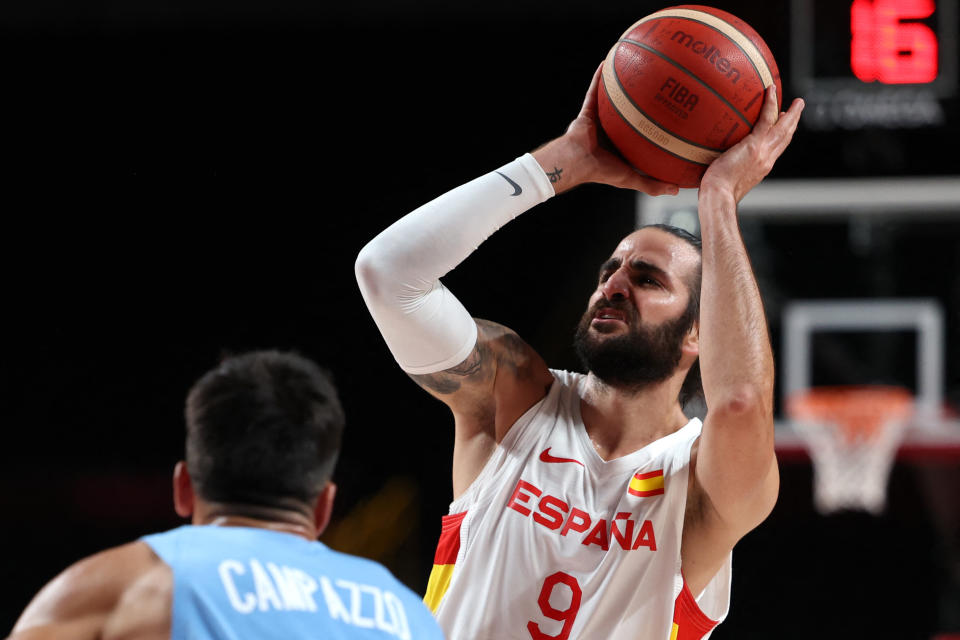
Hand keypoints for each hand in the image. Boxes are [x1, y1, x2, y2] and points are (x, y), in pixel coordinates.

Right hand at [532, 62, 678, 195]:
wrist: (576, 162)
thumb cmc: (601, 172)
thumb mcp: (631, 179)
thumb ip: (653, 185)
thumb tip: (677, 190)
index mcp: (622, 145)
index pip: (641, 133)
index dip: (653, 124)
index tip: (671, 114)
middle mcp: (612, 131)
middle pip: (630, 112)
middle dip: (641, 100)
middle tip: (659, 85)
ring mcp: (600, 120)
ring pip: (613, 99)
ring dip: (621, 83)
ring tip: (635, 65)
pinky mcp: (588, 112)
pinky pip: (594, 90)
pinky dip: (599, 77)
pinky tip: (608, 61)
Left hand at [699, 85, 804, 202]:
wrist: (718, 195)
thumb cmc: (715, 192)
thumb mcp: (724, 179)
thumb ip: (724, 169)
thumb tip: (712, 163)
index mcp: (761, 168)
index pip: (775, 150)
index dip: (781, 137)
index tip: (783, 126)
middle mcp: (766, 159)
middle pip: (785, 138)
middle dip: (793, 123)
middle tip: (797, 109)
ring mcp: (763, 152)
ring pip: (783, 128)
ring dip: (792, 113)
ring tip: (797, 101)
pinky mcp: (754, 145)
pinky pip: (766, 119)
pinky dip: (771, 103)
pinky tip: (771, 90)